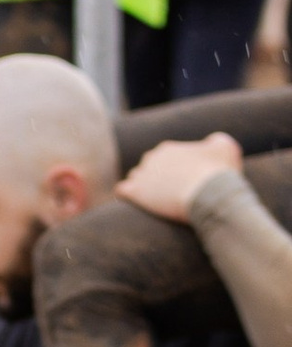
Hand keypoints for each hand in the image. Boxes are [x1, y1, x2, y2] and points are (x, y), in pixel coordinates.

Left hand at [120, 129, 242, 221]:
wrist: (209, 193)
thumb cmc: (220, 172)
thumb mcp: (226, 149)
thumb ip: (216, 142)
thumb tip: (211, 142)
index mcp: (169, 148)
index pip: (165, 158)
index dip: (173, 171)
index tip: (182, 183)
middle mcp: (151, 157)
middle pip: (148, 167)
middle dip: (157, 178)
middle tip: (169, 194)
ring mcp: (141, 174)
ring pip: (135, 178)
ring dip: (142, 188)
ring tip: (154, 202)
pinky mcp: (135, 192)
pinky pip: (122, 191)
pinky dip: (127, 196)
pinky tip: (136, 204)